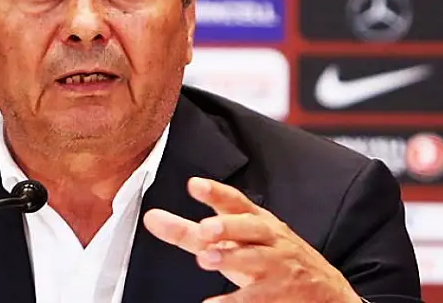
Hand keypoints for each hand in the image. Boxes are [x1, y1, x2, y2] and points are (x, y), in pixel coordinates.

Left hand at [142, 177, 359, 302]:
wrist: (324, 291)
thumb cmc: (269, 257)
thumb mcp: (232, 241)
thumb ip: (189, 232)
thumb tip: (152, 218)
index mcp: (255, 221)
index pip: (236, 202)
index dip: (217, 192)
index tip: (195, 184)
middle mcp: (268, 238)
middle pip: (251, 226)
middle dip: (229, 226)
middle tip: (205, 229)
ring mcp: (277, 265)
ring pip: (257, 258)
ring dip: (231, 257)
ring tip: (205, 260)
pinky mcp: (280, 293)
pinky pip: (258, 296)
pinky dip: (236, 301)